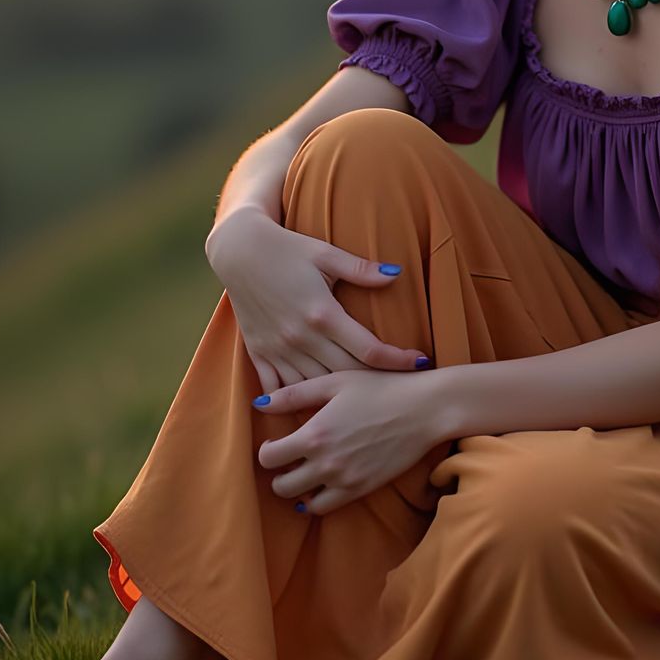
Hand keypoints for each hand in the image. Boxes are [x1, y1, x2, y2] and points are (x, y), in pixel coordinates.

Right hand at [205, 209, 427, 394]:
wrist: (238, 251)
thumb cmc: (287, 248)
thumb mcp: (325, 253)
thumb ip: (361, 269)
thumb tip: (396, 273)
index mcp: (322, 313)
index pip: (369, 349)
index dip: (398, 360)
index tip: (421, 362)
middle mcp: (301, 337)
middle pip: (347, 375)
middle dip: (377, 383)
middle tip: (403, 388)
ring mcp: (278, 349)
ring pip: (315, 388)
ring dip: (341, 398)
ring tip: (369, 404)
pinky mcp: (259, 354)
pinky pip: (280, 390)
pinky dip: (298, 403)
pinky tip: (318, 410)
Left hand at [252, 367, 445, 514]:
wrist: (425, 409)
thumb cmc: (381, 388)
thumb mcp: (335, 382)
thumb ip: (294, 394)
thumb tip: (259, 403)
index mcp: (314, 434)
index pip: (268, 457)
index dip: (267, 449)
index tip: (276, 442)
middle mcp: (325, 462)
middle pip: (281, 485)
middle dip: (278, 473)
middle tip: (288, 460)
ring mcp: (344, 480)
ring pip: (301, 500)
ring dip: (296, 489)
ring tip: (303, 473)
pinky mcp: (361, 489)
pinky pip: (325, 507)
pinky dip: (316, 500)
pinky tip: (320, 484)